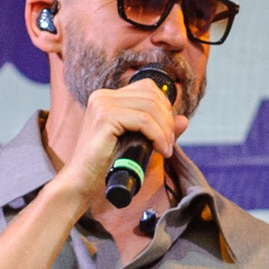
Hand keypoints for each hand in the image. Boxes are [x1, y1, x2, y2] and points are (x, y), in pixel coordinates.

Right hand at [58, 82, 187, 199]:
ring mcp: (102, 104)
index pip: (147, 87)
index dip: (164, 107)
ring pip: (150, 107)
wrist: (83, 181)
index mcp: (107, 97)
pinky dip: (157, 135)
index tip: (167, 131)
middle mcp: (102, 96)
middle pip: (151, 96)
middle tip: (169, 143)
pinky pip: (143, 120)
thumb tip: (184, 120)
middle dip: (167, 120)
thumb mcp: (138, 141)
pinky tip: (161, 150)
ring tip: (166, 149)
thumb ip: (160, 128)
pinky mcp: (104, 118)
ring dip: (164, 130)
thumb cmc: (108, 163)